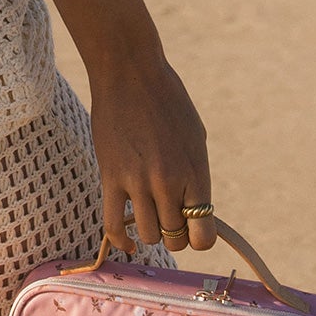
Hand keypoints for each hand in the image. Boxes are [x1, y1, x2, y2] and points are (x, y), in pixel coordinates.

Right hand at [89, 53, 217, 257]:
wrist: (130, 73)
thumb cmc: (168, 101)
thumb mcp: (195, 137)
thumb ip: (196, 176)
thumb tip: (193, 210)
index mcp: (196, 172)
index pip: (204, 235)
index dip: (199, 239)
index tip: (193, 228)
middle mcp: (169, 182)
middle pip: (175, 238)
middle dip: (174, 235)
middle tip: (169, 220)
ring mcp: (138, 181)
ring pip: (147, 235)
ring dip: (150, 232)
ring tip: (149, 217)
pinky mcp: (110, 176)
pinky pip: (113, 225)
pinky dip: (121, 241)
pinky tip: (128, 242)